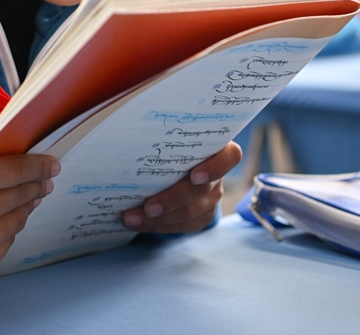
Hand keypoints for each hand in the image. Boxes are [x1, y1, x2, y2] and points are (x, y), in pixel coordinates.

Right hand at [0, 150, 58, 278]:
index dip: (39, 166)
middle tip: (44, 181)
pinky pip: (7, 240)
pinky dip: (8, 228)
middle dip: (36, 185)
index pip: (17, 170)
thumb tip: (11, 162)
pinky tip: (2, 219)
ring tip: (27, 198)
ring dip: (26, 206)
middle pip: (23, 194)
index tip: (51, 164)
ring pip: (19, 218)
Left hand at [121, 141, 241, 233]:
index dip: (216, 168)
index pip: (230, 156)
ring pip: (192, 213)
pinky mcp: (202, 214)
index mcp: (216, 148)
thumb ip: (161, 134)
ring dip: (160, 219)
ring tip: (132, 218)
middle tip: (148, 207)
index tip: (194, 177)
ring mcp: (212, 196)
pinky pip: (185, 225)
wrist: (169, 160)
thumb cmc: (167, 140)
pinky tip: (140, 223)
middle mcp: (218, 174)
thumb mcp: (168, 133)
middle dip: (173, 200)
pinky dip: (161, 226)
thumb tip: (130, 136)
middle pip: (203, 190)